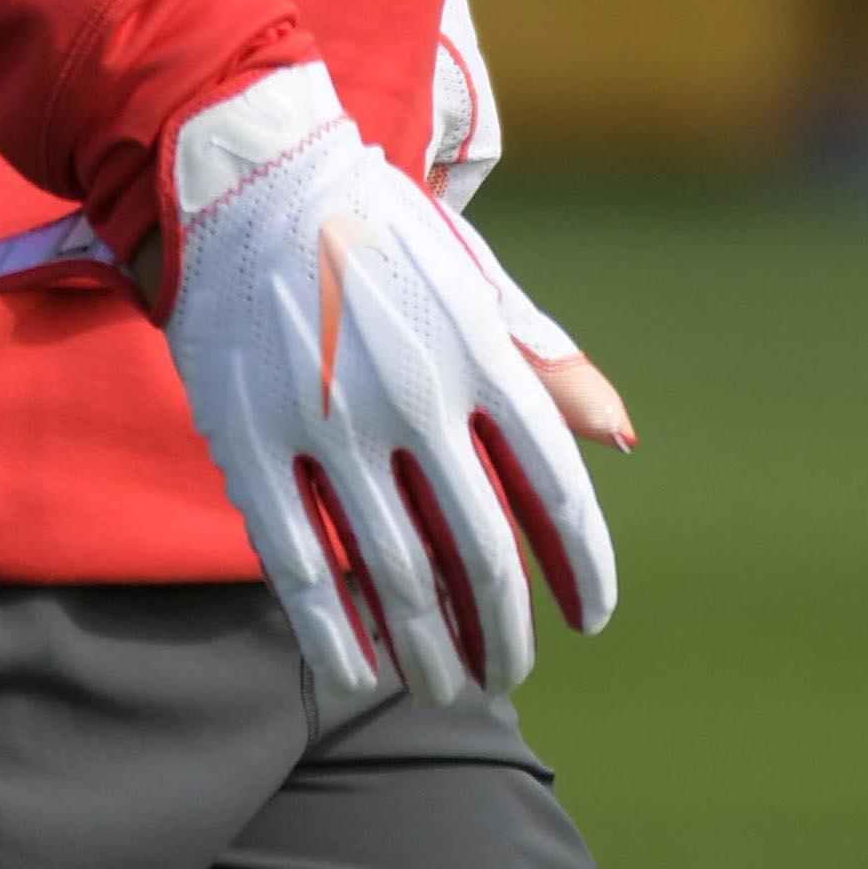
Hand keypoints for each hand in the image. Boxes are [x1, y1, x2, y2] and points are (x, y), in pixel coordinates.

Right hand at [159, 67, 620, 710]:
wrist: (243, 181)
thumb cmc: (372, 234)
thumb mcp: (470, 284)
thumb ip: (543, 362)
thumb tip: (624, 436)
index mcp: (481, 352)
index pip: (556, 490)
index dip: (582, 570)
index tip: (589, 621)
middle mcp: (415, 393)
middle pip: (483, 550)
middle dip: (503, 631)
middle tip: (509, 675)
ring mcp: (329, 423)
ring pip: (397, 575)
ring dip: (431, 650)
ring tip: (447, 688)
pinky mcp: (250, 443)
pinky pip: (301, 568)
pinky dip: (337, 635)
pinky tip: (360, 674)